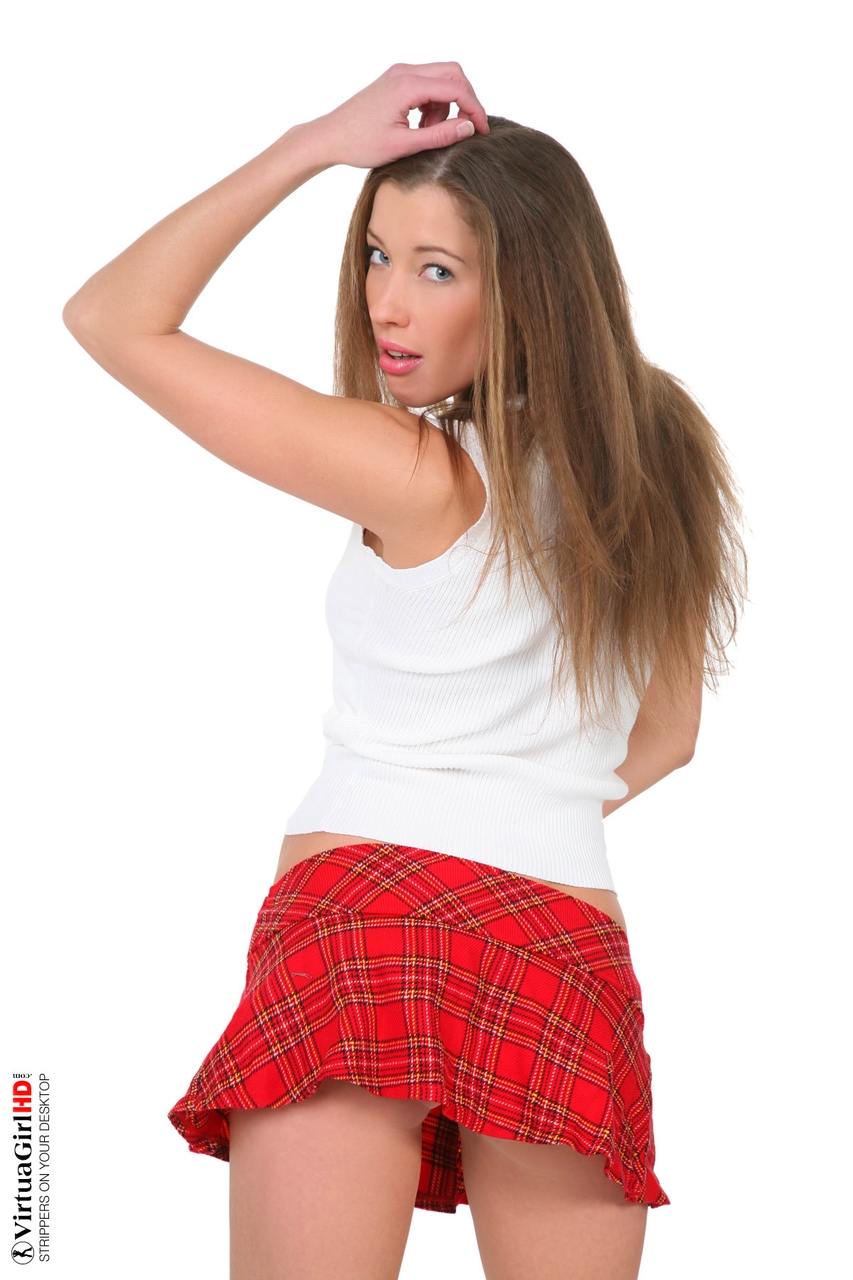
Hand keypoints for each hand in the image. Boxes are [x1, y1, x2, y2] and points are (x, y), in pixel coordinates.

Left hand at [314, 62, 488, 168]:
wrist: (330, 136)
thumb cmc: (360, 144)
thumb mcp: (404, 146)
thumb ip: (439, 136)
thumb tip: (469, 128)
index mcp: (407, 85)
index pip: (457, 88)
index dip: (475, 109)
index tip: (482, 131)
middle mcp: (405, 71)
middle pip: (453, 74)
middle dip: (465, 101)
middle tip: (463, 129)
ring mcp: (400, 73)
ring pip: (441, 79)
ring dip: (447, 105)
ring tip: (430, 131)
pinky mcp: (396, 81)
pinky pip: (427, 85)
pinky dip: (433, 104)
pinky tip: (421, 125)